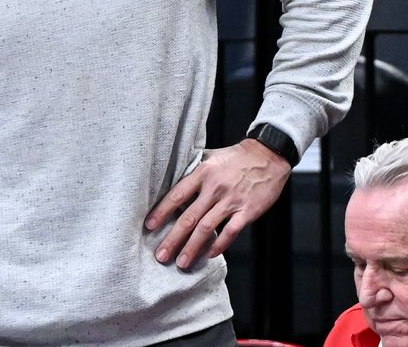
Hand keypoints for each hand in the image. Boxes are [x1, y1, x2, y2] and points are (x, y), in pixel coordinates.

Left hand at [145, 139, 291, 268]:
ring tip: (182, 262)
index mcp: (202, 174)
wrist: (268, 155)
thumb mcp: (210, 157)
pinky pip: (231, 232)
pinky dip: (219, 245)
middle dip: (173, 239)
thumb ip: (192, 170)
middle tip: (161, 255)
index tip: (149, 226)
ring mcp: (231, 201)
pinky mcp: (248, 211)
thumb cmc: (236, 157)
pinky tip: (208, 255)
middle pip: (188, 217)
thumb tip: (171, 179)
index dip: (161, 212)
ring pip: (207, 228)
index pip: (176, 196)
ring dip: (192, 247)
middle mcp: (214, 188)